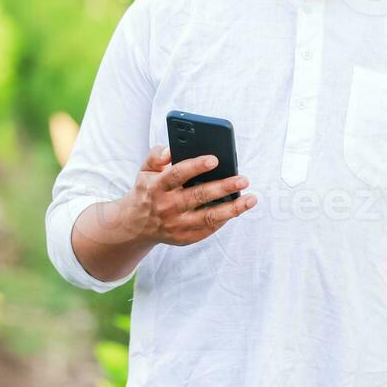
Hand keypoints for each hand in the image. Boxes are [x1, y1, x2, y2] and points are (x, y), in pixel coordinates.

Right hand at [121, 145, 255, 246]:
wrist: (135, 225)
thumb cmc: (146, 191)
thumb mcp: (145, 170)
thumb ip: (156, 155)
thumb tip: (172, 149)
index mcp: (156, 186)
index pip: (177, 174)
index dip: (196, 166)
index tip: (215, 159)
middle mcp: (166, 207)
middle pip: (198, 196)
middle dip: (223, 187)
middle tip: (243, 179)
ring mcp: (176, 225)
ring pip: (208, 217)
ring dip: (232, 209)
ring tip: (251, 199)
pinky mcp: (184, 238)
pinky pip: (208, 229)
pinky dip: (224, 219)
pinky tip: (237, 209)